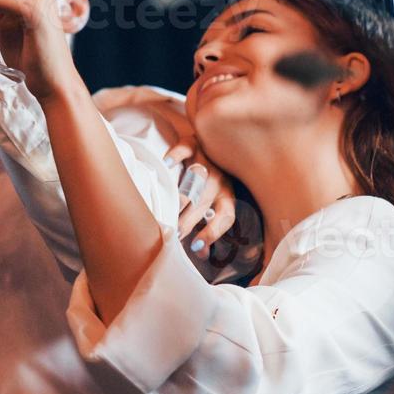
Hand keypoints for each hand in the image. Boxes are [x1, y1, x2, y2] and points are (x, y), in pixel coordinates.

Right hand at [166, 127, 239, 261]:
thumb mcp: (211, 201)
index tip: (196, 247)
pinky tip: (166, 164)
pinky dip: (176, 156)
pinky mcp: (193, 141)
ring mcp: (207, 158)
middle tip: (175, 232)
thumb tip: (201, 254)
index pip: (226, 216)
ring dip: (185, 193)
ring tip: (171, 207)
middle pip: (206, 201)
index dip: (213, 232)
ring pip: (198, 178)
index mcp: (227, 194)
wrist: (206, 139)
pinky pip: (186, 148)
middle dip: (190, 219)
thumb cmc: (205, 179)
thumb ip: (206, 225)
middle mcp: (219, 178)